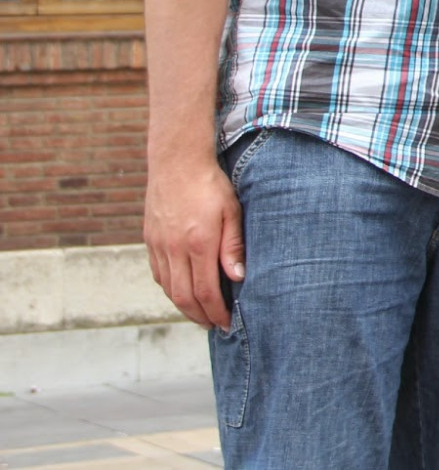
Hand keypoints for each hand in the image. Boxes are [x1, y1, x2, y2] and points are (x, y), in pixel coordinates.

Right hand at [143, 156, 243, 329]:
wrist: (176, 163)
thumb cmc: (211, 185)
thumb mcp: (231, 212)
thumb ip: (233, 246)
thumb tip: (237, 278)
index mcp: (198, 244)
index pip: (205, 291)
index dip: (216, 312)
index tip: (227, 323)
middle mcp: (174, 250)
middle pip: (184, 297)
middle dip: (200, 316)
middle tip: (214, 326)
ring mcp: (158, 246)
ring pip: (169, 289)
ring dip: (184, 307)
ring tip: (201, 315)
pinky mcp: (150, 241)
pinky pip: (159, 274)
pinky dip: (170, 289)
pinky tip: (183, 292)